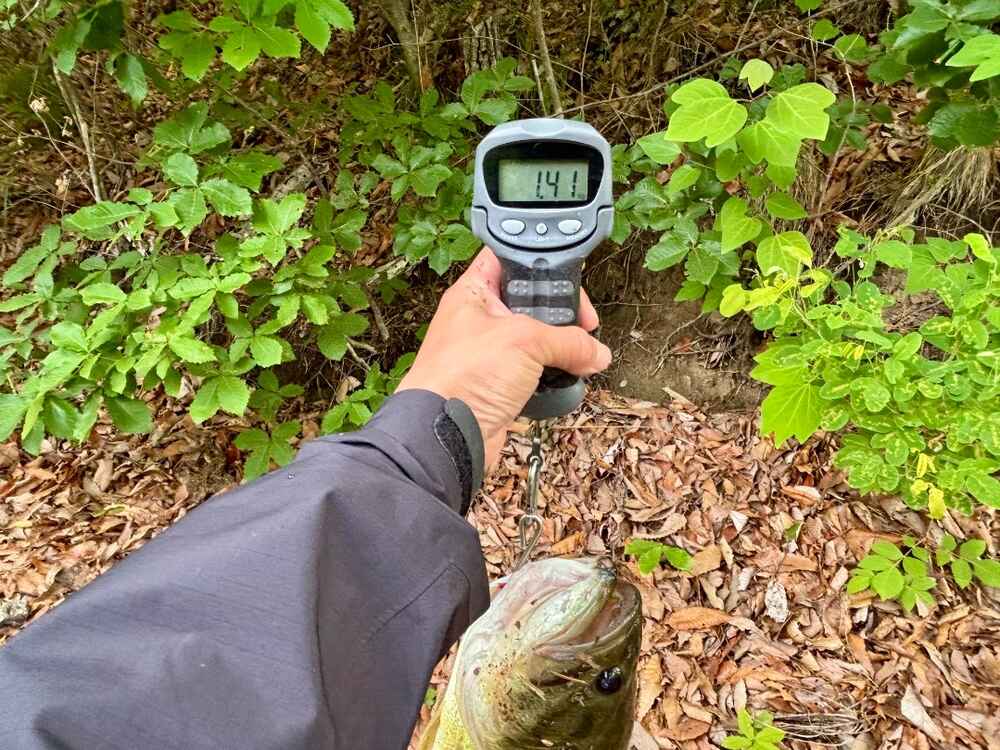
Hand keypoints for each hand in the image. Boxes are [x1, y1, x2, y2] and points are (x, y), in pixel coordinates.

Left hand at [397, 248, 610, 468]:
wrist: (446, 435)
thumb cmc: (463, 377)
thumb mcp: (525, 342)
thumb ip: (568, 341)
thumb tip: (596, 352)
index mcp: (474, 294)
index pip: (509, 260)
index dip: (540, 265)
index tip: (569, 279)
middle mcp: (481, 320)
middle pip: (532, 304)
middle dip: (561, 315)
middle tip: (583, 325)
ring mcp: (490, 355)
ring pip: (537, 343)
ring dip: (561, 351)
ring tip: (580, 358)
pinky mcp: (499, 386)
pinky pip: (535, 375)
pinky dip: (553, 379)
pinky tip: (567, 382)